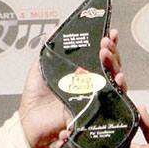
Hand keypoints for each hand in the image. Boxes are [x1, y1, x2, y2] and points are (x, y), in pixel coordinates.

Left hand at [19, 28, 126, 147]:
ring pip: (115, 81)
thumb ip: (49, 49)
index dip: (109, 43)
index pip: (101, 55)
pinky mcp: (96, 112)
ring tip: (106, 55)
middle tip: (105, 43)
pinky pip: (114, 102)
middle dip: (111, 52)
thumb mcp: (41, 67)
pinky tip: (117, 79)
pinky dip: (119, 89)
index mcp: (82, 71)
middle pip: (111, 66)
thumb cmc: (36, 96)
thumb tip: (56, 27)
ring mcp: (96, 98)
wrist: (29, 120)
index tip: (111, 33)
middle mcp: (92, 83)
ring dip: (115, 66)